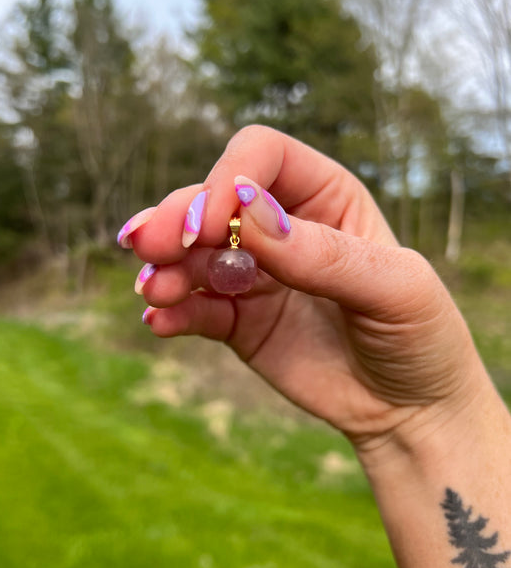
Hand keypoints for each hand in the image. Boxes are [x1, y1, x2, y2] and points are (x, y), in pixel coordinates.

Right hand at [123, 126, 486, 458]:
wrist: (409, 410)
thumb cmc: (418, 337)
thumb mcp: (393, 289)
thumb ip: (321, 253)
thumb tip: (246, 212)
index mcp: (327, 197)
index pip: (263, 158)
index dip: (229, 177)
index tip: (212, 222)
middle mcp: (283, 227)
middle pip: (214, 200)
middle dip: (178, 217)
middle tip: (150, 244)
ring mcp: (256, 275)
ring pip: (193, 254)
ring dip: (165, 266)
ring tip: (155, 289)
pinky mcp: (238, 321)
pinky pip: (194, 308)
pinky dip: (171, 311)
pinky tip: (159, 321)